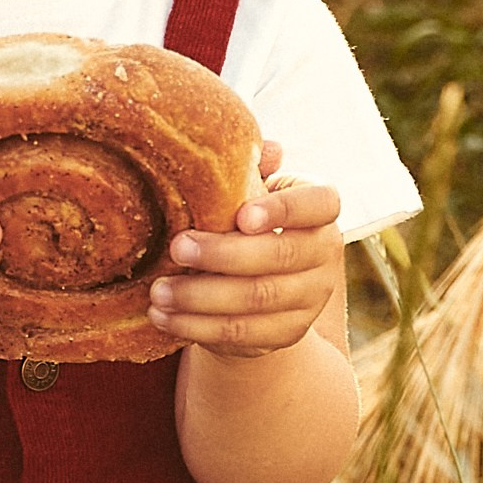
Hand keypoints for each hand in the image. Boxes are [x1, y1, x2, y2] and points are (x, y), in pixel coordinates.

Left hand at [147, 173, 344, 357]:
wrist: (260, 288)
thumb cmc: (248, 223)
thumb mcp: (251, 192)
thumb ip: (251, 169)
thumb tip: (265, 147)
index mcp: (320, 211)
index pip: (319, 203)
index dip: (283, 210)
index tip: (240, 216)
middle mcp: (324, 254)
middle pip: (279, 255)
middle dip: (223, 254)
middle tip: (177, 248)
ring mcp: (310, 298)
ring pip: (257, 299)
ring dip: (201, 296)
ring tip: (158, 291)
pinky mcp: (287, 334)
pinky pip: (241, 334)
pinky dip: (197, 327)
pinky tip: (163, 317)